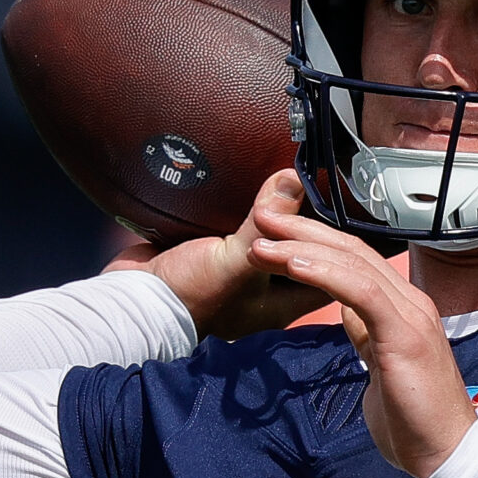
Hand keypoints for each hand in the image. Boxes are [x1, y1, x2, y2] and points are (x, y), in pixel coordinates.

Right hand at [105, 173, 328, 340]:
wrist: (130, 298)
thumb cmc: (187, 295)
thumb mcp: (234, 261)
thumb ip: (267, 223)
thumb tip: (294, 180)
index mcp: (283, 301)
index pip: (331, 273)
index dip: (343, 246)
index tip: (347, 209)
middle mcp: (267, 288)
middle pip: (305, 250)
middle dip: (312, 220)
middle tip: (321, 183)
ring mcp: (242, 270)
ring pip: (275, 236)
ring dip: (281, 211)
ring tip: (296, 176)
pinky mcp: (216, 250)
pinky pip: (243, 225)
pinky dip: (250, 206)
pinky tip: (255, 181)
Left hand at [242, 186, 476, 477]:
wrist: (445, 453)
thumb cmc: (414, 419)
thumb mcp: (382, 365)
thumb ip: (367, 334)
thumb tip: (347, 312)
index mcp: (404, 308)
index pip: (356, 261)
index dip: (316, 242)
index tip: (276, 235)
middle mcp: (411, 302)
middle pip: (352, 251)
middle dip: (303, 231)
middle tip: (261, 218)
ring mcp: (411, 315)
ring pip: (353, 264)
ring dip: (303, 249)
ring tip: (263, 241)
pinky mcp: (405, 333)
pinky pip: (361, 291)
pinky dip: (324, 274)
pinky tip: (293, 264)